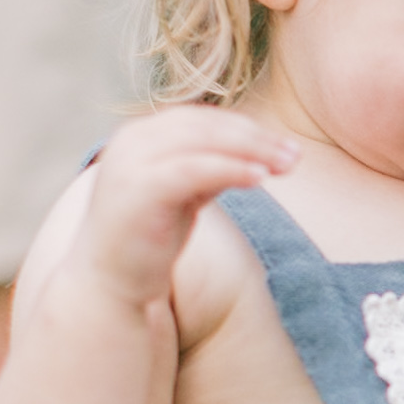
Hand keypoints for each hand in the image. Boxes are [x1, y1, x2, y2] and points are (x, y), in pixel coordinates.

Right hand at [79, 108, 296, 311]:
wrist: (109, 283)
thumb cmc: (148, 239)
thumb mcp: (183, 194)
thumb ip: (208, 169)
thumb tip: (255, 156)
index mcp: (141, 136)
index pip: (202, 119)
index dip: (247, 129)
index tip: (285, 145)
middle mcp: (132, 140)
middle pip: (206, 126)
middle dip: (255, 138)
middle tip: (295, 154)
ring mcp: (132, 162)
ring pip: (202, 142)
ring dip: (251, 150)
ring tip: (287, 164)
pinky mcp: (139, 188)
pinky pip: (194, 169)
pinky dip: (230, 169)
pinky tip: (260, 178)